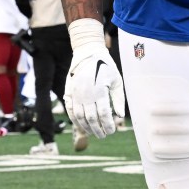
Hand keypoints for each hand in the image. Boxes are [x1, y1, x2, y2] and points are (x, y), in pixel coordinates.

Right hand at [64, 19, 124, 137]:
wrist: (87, 53)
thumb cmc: (106, 66)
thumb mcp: (117, 80)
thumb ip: (118, 99)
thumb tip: (120, 116)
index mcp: (100, 91)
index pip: (104, 114)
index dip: (108, 125)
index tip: (112, 131)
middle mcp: (86, 94)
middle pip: (91, 118)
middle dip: (98, 130)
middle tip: (104, 135)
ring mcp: (76, 94)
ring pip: (79, 117)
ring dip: (86, 128)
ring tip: (94, 133)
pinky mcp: (69, 92)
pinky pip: (70, 110)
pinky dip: (75, 120)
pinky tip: (81, 125)